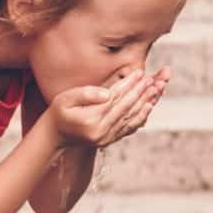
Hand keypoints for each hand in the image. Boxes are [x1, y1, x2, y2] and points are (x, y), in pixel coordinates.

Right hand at [46, 68, 166, 147]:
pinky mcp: (110, 140)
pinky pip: (129, 127)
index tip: (139, 72)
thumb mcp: (65, 99)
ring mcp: (107, 138)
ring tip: (156, 88)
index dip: (128, 84)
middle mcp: (101, 131)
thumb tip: (107, 93)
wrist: (56, 135)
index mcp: (90, 119)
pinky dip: (141, 116)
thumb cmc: (60, 112)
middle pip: (126, 107)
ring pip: (131, 117)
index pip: (115, 98)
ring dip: (145, 102)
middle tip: (151, 78)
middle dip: (140, 91)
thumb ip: (86, 94)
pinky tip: (149, 106)